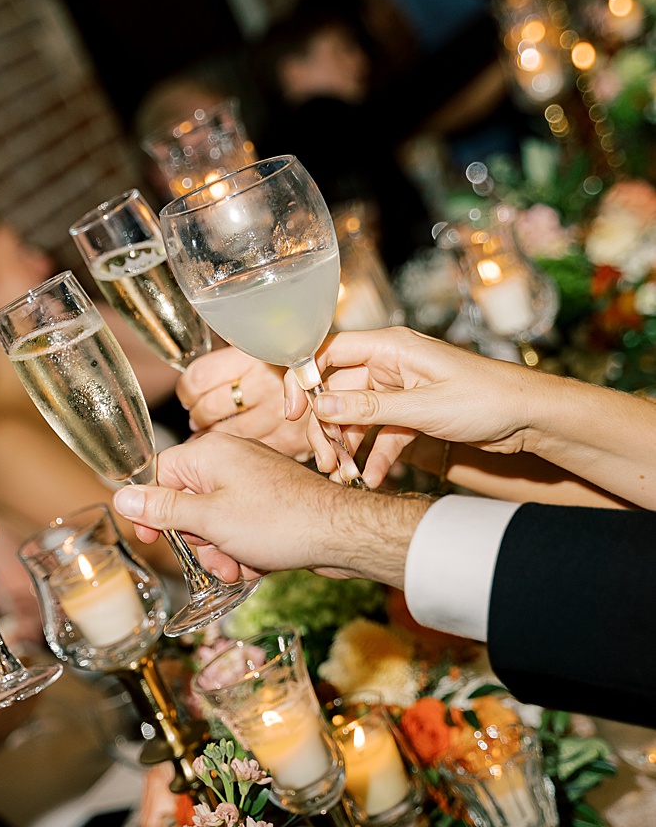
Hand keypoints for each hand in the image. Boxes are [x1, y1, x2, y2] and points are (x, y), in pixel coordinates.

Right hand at [109, 432, 429, 586]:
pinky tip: (255, 563)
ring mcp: (251, 478)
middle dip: (196, 540)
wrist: (342, 535)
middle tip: (215, 559)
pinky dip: (241, 546)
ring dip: (219, 550)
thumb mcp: (208, 520)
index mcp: (209, 452)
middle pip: (185, 502)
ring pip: (211, 519)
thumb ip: (161, 509)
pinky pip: (237, 523)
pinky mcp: (269, 499)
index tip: (154, 538)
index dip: (153, 510)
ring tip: (239, 567)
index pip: (159, 475)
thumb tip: (121, 496)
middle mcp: (229, 458)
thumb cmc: (280, 521)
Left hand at [178, 348, 308, 458]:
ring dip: (211, 432)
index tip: (189, 393)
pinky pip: (247, 449)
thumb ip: (236, 360)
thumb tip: (196, 379)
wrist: (350, 387)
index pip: (199, 378)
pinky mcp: (288, 441)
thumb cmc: (302, 368)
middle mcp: (267, 386)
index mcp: (258, 358)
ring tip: (213, 426)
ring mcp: (278, 417)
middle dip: (197, 413)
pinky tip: (230, 444)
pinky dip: (232, 449)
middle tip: (198, 413)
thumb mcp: (269, 348)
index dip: (187, 389)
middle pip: (208, 407)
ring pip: (223, 432)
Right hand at [283, 327, 537, 485]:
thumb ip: (369, 407)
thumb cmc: (488, 399)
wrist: (532, 418)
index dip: (304, 380)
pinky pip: (380, 433)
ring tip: (343, 476)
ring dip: (346, 446)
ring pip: (355, 416)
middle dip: (326, 427)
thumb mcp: (424, 407)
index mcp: (392, 348)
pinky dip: (374, 456)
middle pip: (337, 391)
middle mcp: (391, 365)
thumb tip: (321, 405)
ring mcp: (400, 390)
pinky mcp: (412, 413)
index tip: (293, 412)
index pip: (328, 353)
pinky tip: (370, 479)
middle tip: (324, 459)